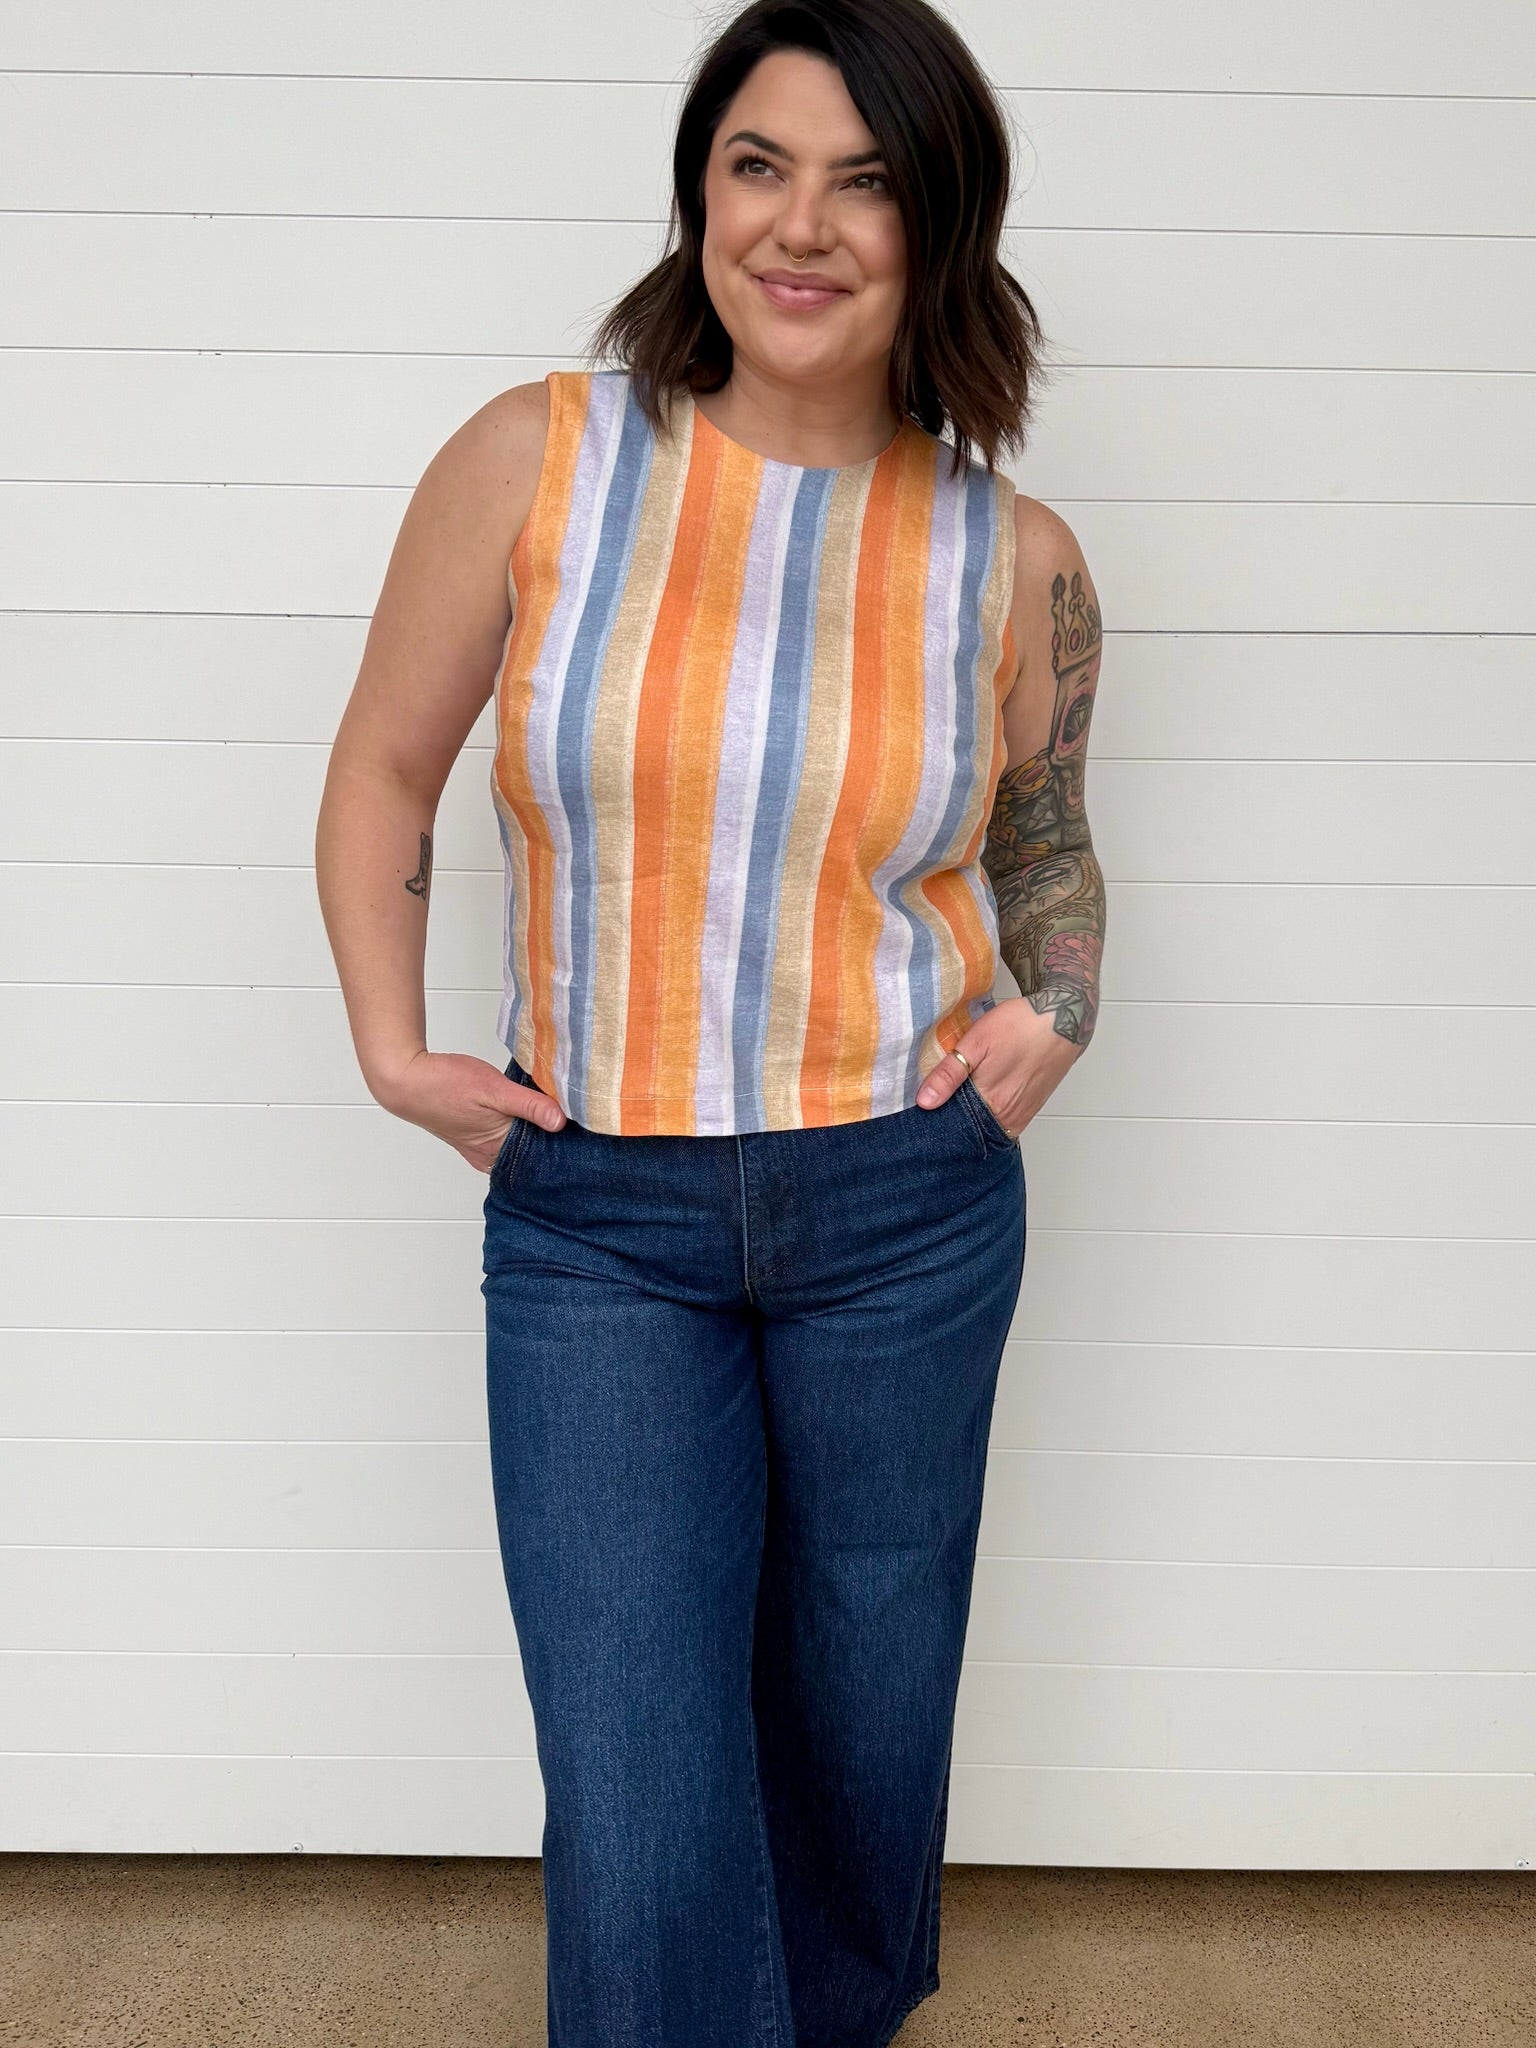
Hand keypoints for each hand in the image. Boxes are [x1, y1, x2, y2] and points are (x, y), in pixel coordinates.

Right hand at [367, 1047, 566, 1171]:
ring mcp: (480, 1148)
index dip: (561, 1141)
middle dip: (550, 1136)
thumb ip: (529, 1106)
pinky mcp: (473, 1137)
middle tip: (571, 1115)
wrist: (407, 1081)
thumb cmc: (445, 1085)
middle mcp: (489, 1157)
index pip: (542, 1155)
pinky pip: (504, 1137)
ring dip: (533, 1129)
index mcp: (497, 1151)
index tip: (579, 1125)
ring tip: (551, 1109)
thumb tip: (560, 1121)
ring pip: (518, 1143)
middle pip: (531, 1152)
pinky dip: (517, 1125)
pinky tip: (525, 1111)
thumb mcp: (494, 1089)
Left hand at [915, 997, 1081, 1138]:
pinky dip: (991, 1115)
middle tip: (941, 1103)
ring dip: (974, 1118)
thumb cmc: (1021, 1025)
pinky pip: (1006, 1121)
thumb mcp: (976, 1042)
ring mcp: (1023, 1113)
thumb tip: (925, 1101)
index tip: (927, 1111)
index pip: (956, 1127)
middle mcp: (1009, 1115)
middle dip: (954, 1121)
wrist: (1065, 1018)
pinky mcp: (1033, 1106)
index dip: (939, 1119)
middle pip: (973, 1129)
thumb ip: (949, 1074)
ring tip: (961, 1099)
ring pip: (989, 1126)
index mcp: (993, 1102)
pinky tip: (983, 1099)